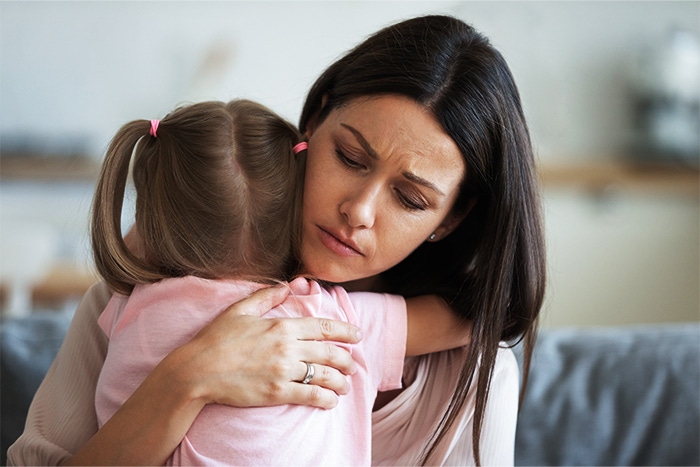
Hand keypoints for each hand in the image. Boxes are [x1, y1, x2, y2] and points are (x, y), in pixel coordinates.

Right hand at [172, 284, 361, 409]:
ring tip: (345, 386)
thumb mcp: (240, 309)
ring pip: (324, 375)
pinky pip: (310, 396)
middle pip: (330, 352)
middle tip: (353, 364)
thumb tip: (288, 285)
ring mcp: (283, 371)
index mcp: (282, 325)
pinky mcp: (276, 392)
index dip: (346, 331)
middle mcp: (287, 347)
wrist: (196, 371)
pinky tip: (330, 401)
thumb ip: (267, 296)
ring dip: (341, 381)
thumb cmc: (215, 339)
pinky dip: (325, 399)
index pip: (324, 327)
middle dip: (347, 359)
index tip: (357, 335)